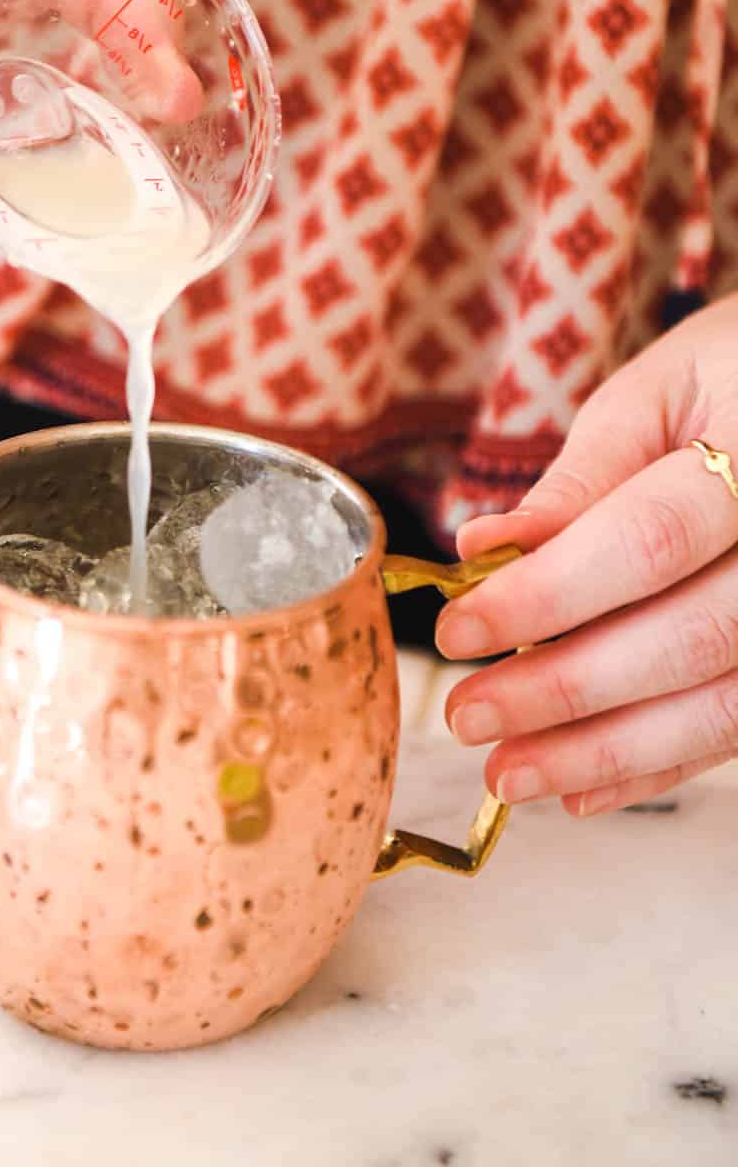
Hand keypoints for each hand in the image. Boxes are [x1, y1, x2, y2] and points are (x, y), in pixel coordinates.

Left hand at [438, 294, 737, 814]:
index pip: (646, 542)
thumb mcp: (656, 394)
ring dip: (605, 753)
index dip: (545, 596)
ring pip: (722, 706)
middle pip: (686, 640)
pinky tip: (579, 789)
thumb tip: (479, 551)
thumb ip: (577, 482)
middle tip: (465, 716)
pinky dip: (659, 766)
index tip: (456, 631)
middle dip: (564, 692)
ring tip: (507, 777)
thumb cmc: (734, 376)